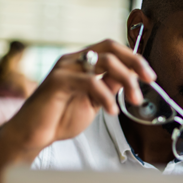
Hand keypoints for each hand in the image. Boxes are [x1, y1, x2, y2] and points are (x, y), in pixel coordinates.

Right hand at [0, 39, 156, 161]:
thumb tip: (129, 77)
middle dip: (134, 62)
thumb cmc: (59, 118)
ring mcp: (65, 68)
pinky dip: (106, 95)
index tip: (150, 76)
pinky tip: (111, 110)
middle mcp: (74, 60)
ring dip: (125, 80)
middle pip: (110, 48)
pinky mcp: (58, 81)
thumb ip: (108, 86)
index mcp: (82, 62)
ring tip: (134, 100)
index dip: (134, 59)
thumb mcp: (93, 101)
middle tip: (149, 80)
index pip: (112, 49)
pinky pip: (90, 81)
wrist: (33, 134)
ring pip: (104, 62)